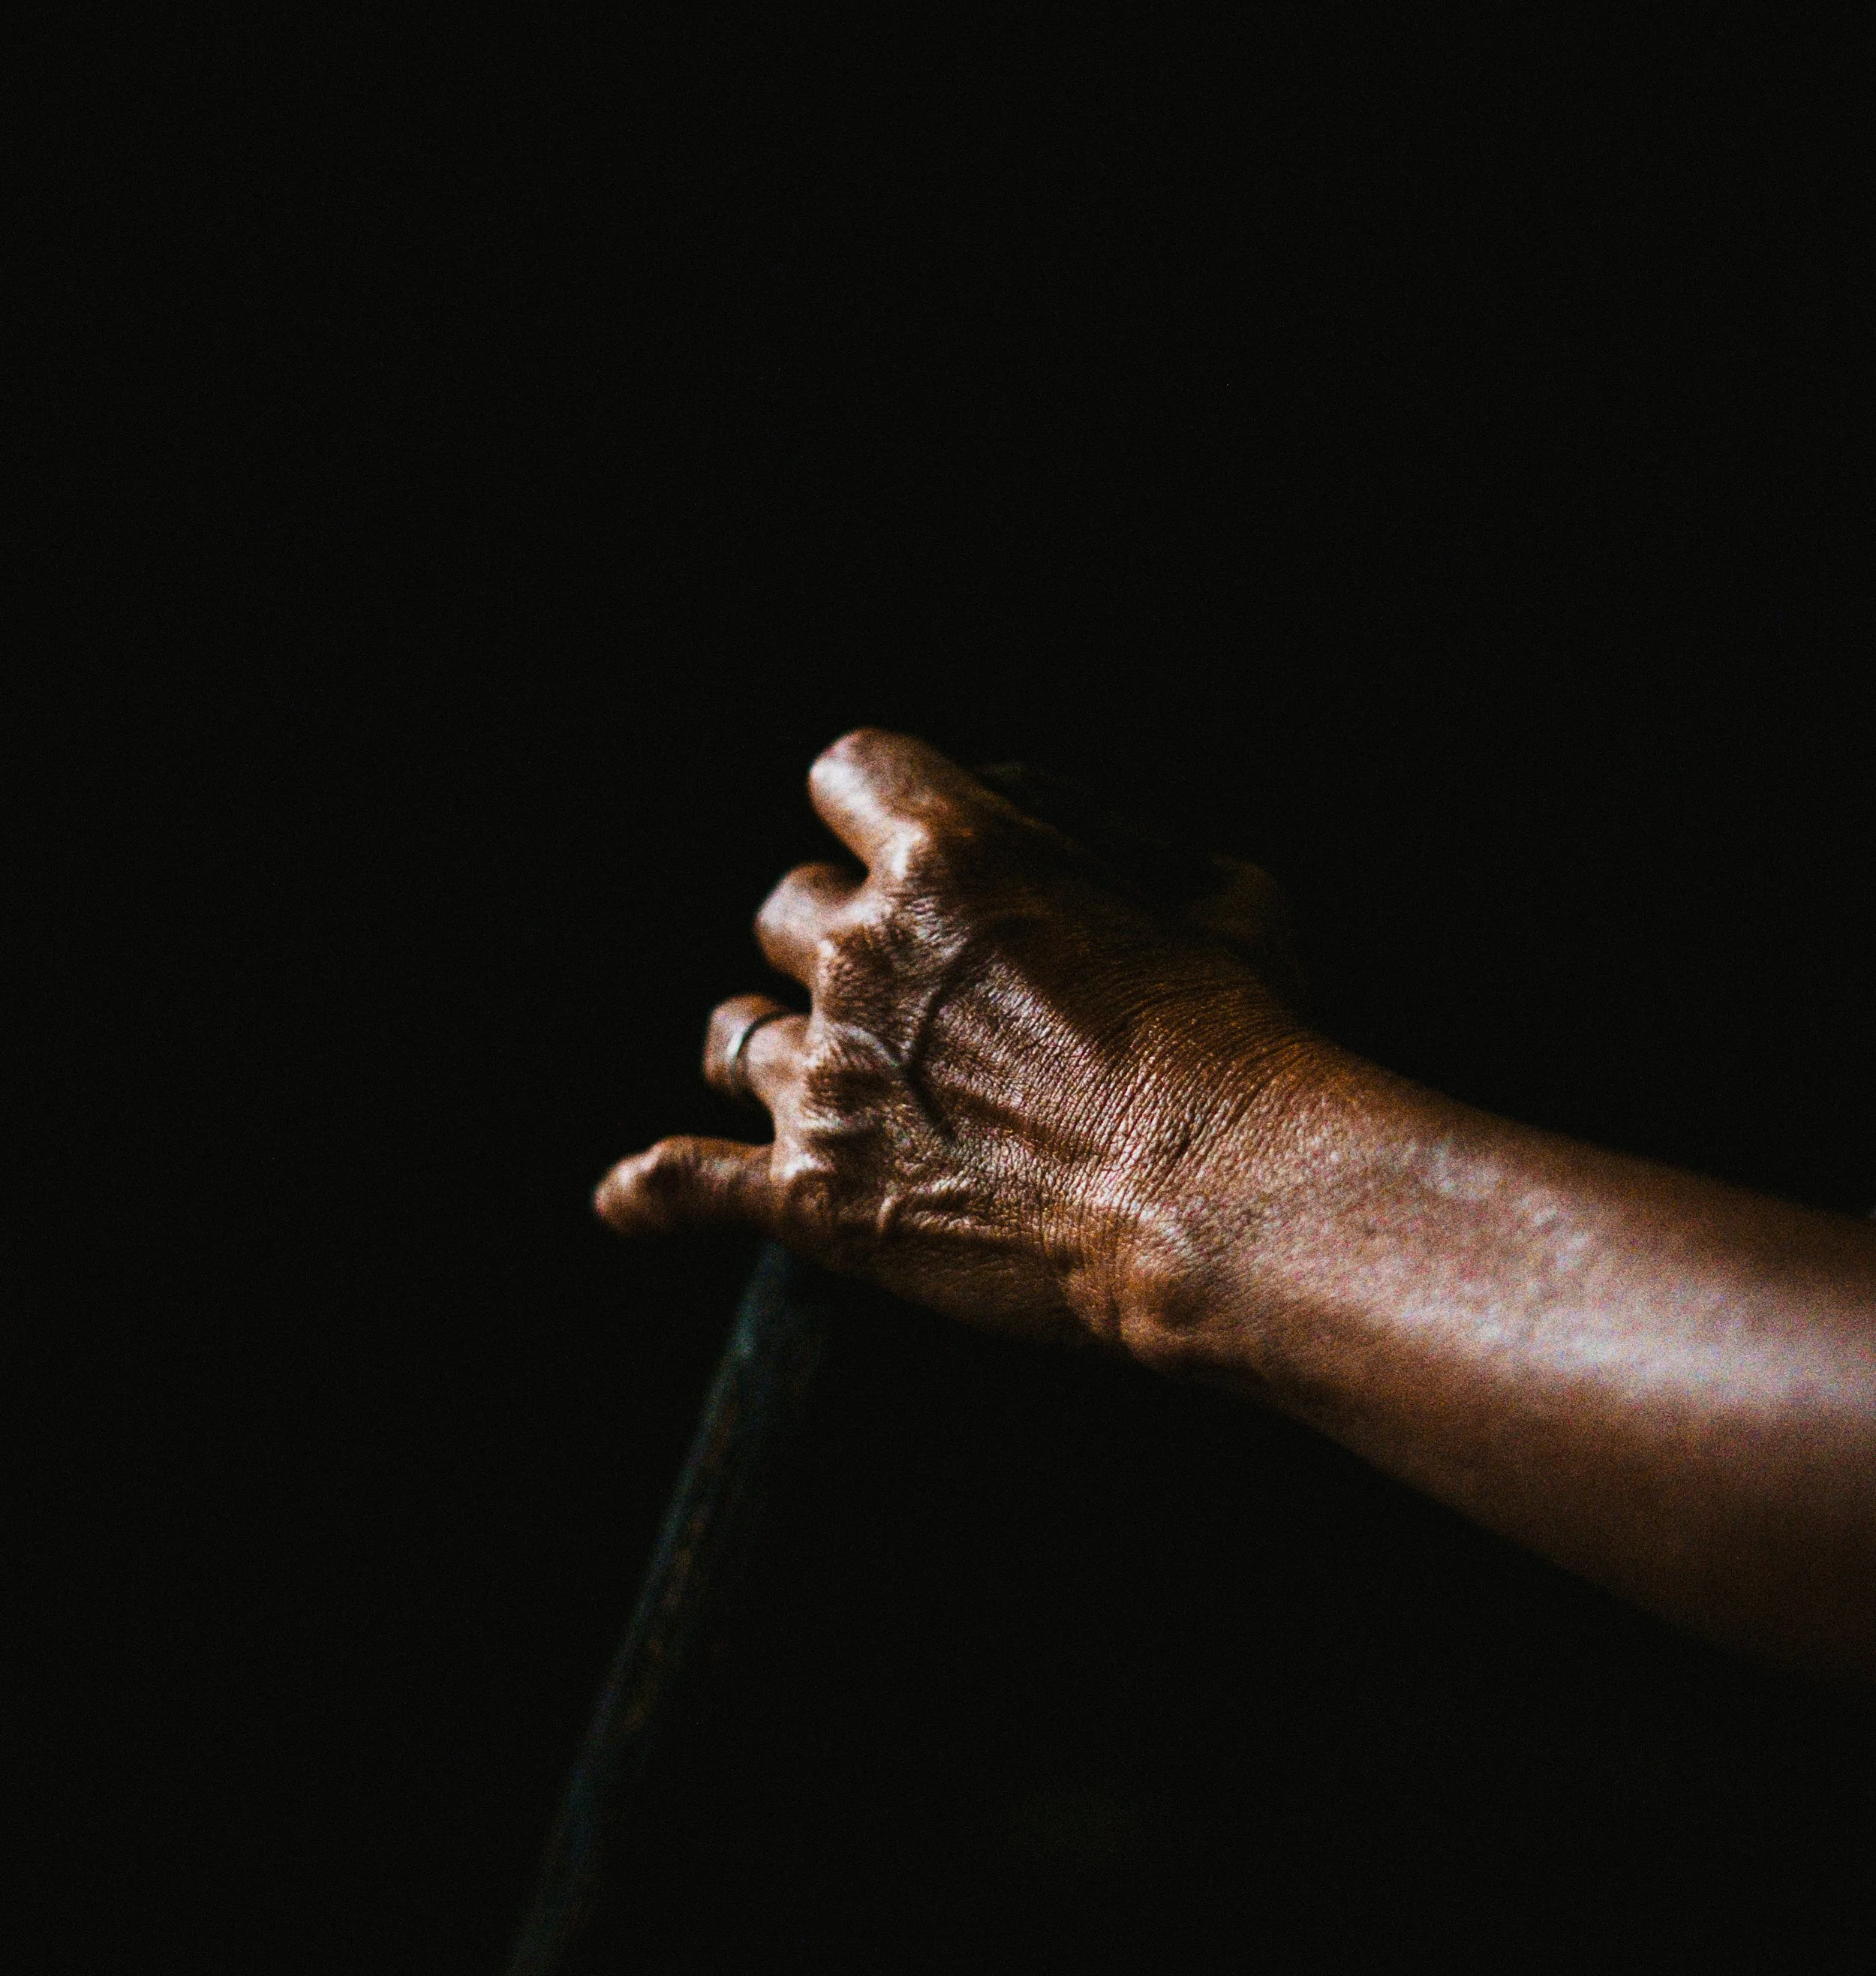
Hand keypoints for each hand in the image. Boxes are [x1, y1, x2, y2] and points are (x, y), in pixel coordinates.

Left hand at [594, 731, 1313, 1349]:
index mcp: (949, 855)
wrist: (1224, 1203)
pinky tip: (632, 1196)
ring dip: (775, 1044)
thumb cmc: (1247, 1041)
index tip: (905, 848)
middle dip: (836, 938)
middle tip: (906, 991)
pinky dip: (657, 1189)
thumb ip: (1123, 838)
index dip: (875, 808)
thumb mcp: (1224, 887)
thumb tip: (1052, 829)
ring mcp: (829, 1076)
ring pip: (734, 1034)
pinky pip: (686, 1181)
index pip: (847, 772)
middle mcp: (863, 951)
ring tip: (818, 1075)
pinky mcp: (814, 1196)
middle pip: (785, 907)